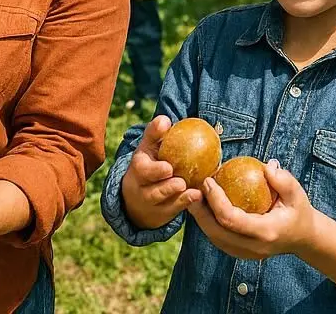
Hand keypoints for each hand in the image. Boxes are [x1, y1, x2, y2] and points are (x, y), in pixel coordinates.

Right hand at [120, 115, 201, 229]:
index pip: (143, 171)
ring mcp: (152, 205)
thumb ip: (155, 132)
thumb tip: (165, 120)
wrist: (137, 195)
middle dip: (166, 188)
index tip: (169, 168)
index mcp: (138, 170)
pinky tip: (198, 197)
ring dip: (179, 198)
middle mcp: (142, 190)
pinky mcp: (162, 214)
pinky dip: (185, 205)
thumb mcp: (148, 147)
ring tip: (193, 192)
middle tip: (180, 182)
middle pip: (153, 192)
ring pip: (164, 204)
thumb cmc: (149, 162)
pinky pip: (174, 211)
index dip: (155, 171)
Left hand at [187, 161, 317, 261]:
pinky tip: (202, 208)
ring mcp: (247, 253)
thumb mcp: (297, 193)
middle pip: (217, 233)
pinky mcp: (242, 253)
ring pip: (216, 239)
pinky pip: (220, 240)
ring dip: (201, 219)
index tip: (207, 181)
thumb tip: (266, 167)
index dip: (216, 201)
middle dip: (200, 212)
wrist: (304, 238)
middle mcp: (254, 247)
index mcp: (266, 232)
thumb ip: (283, 180)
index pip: (232, 220)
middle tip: (190, 190)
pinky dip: (208, 224)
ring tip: (191, 198)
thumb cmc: (299, 211)